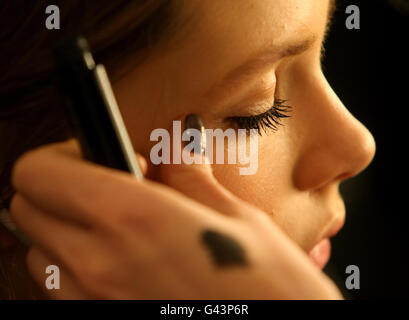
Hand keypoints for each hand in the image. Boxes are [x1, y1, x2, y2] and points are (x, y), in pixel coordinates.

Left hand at [10, 139, 342, 298]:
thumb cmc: (271, 289)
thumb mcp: (238, 218)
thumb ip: (190, 176)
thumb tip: (175, 145)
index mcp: (135, 222)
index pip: (40, 172)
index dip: (61, 155)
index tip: (98, 153)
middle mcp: (100, 266)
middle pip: (29, 209)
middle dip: (61, 188)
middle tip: (110, 184)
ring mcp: (95, 303)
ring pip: (41, 252)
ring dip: (68, 228)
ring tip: (119, 225)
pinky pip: (63, 288)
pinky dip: (79, 265)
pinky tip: (125, 260)